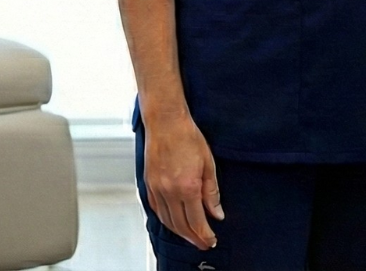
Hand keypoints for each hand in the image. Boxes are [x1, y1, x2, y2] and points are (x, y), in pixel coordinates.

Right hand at [142, 115, 222, 250]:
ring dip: (179, 232)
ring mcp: (157, 188)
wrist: (166, 122)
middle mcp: (169, 191)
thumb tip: (217, 213)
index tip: (211, 240)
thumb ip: (212, 192)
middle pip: (181, 225)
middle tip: (203, 243)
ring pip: (167, 220)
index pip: (196, 221)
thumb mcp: (208, 164)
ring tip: (190, 236)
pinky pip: (156, 208)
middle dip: (193, 238)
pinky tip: (172, 221)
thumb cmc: (187, 137)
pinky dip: (165, 219)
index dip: (204, 235)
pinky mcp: (149, 183)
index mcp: (187, 187)